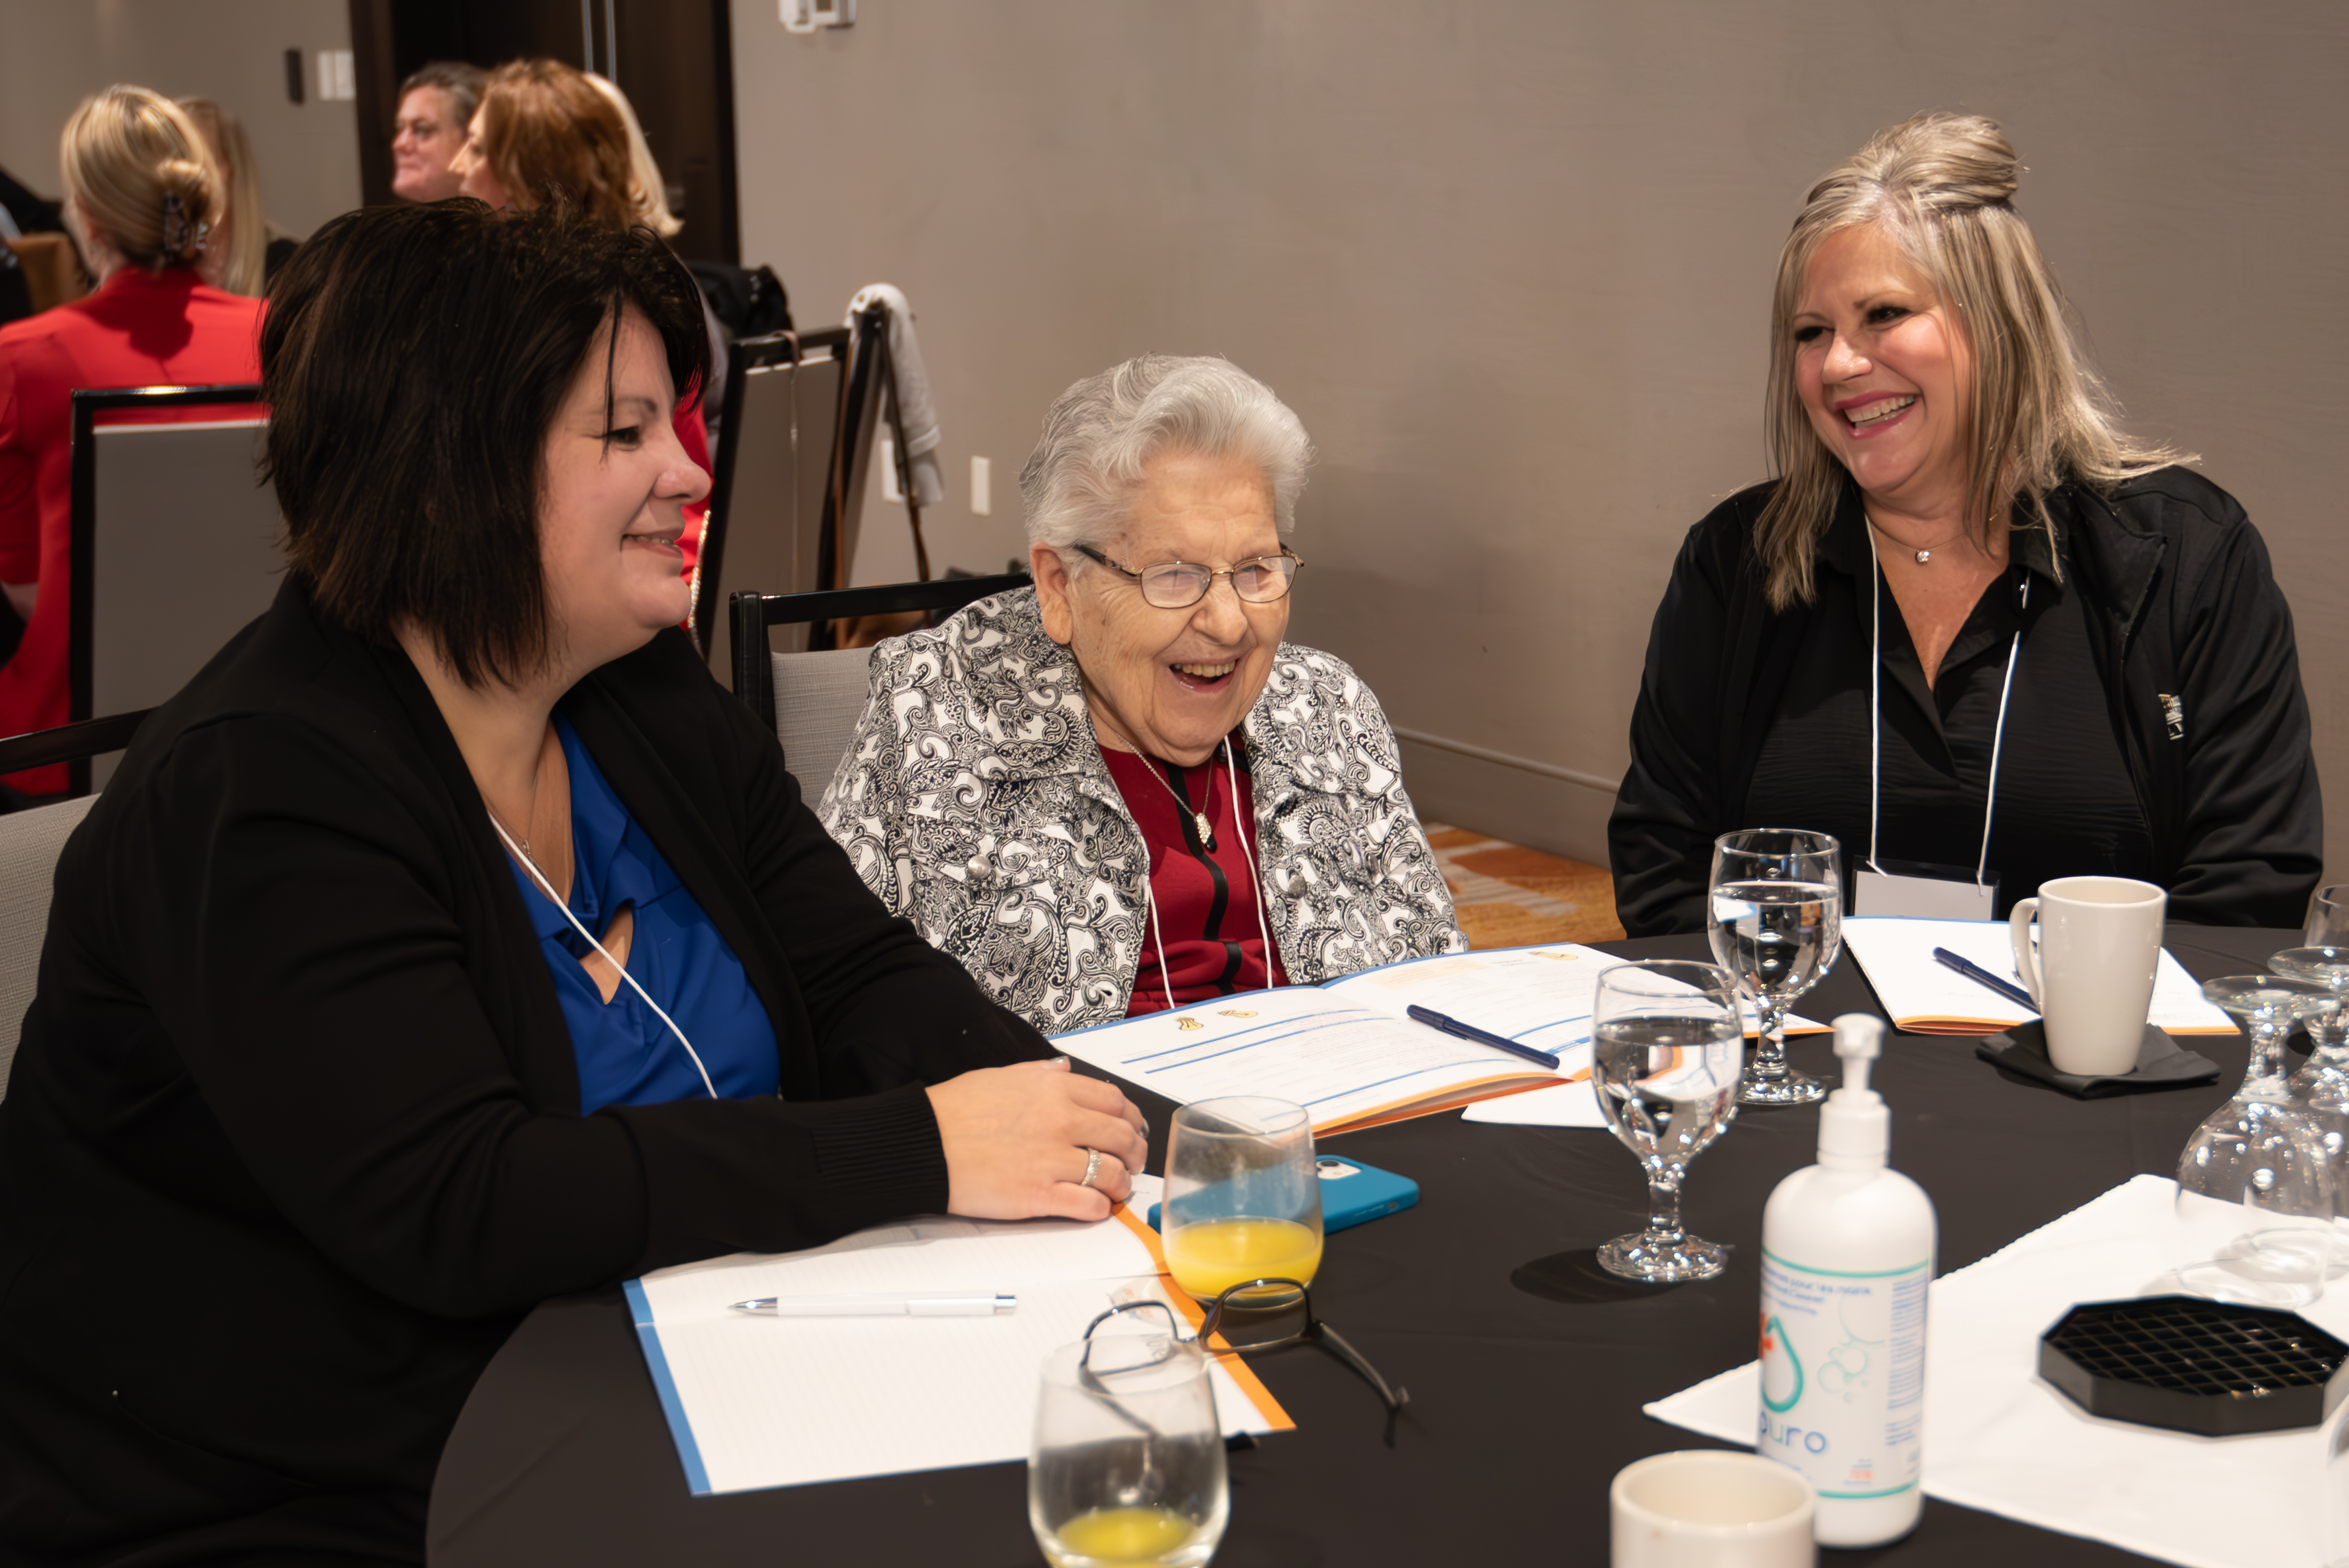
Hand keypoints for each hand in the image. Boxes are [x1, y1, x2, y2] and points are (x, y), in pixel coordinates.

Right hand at [927, 1057, 1149, 1221]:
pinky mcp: (1040, 1195)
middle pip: (1122, 1137)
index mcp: (1053, 1090)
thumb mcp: (1001, 1077)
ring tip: (1117, 1188)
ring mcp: (1052, 1159)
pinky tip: (1095, 1207)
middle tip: (1134, 1162)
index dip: (1132, 1119)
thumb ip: (1040, 1075)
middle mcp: (1060, 1121)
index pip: (1115, 1102)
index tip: (1134, 1129)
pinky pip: (1089, 1205)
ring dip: (1123, 1183)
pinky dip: (1100, 1209)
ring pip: (1114, 1173)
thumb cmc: (954, 1112)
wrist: (923, 1144)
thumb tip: (1065, 1071)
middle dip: (1136, 1153)